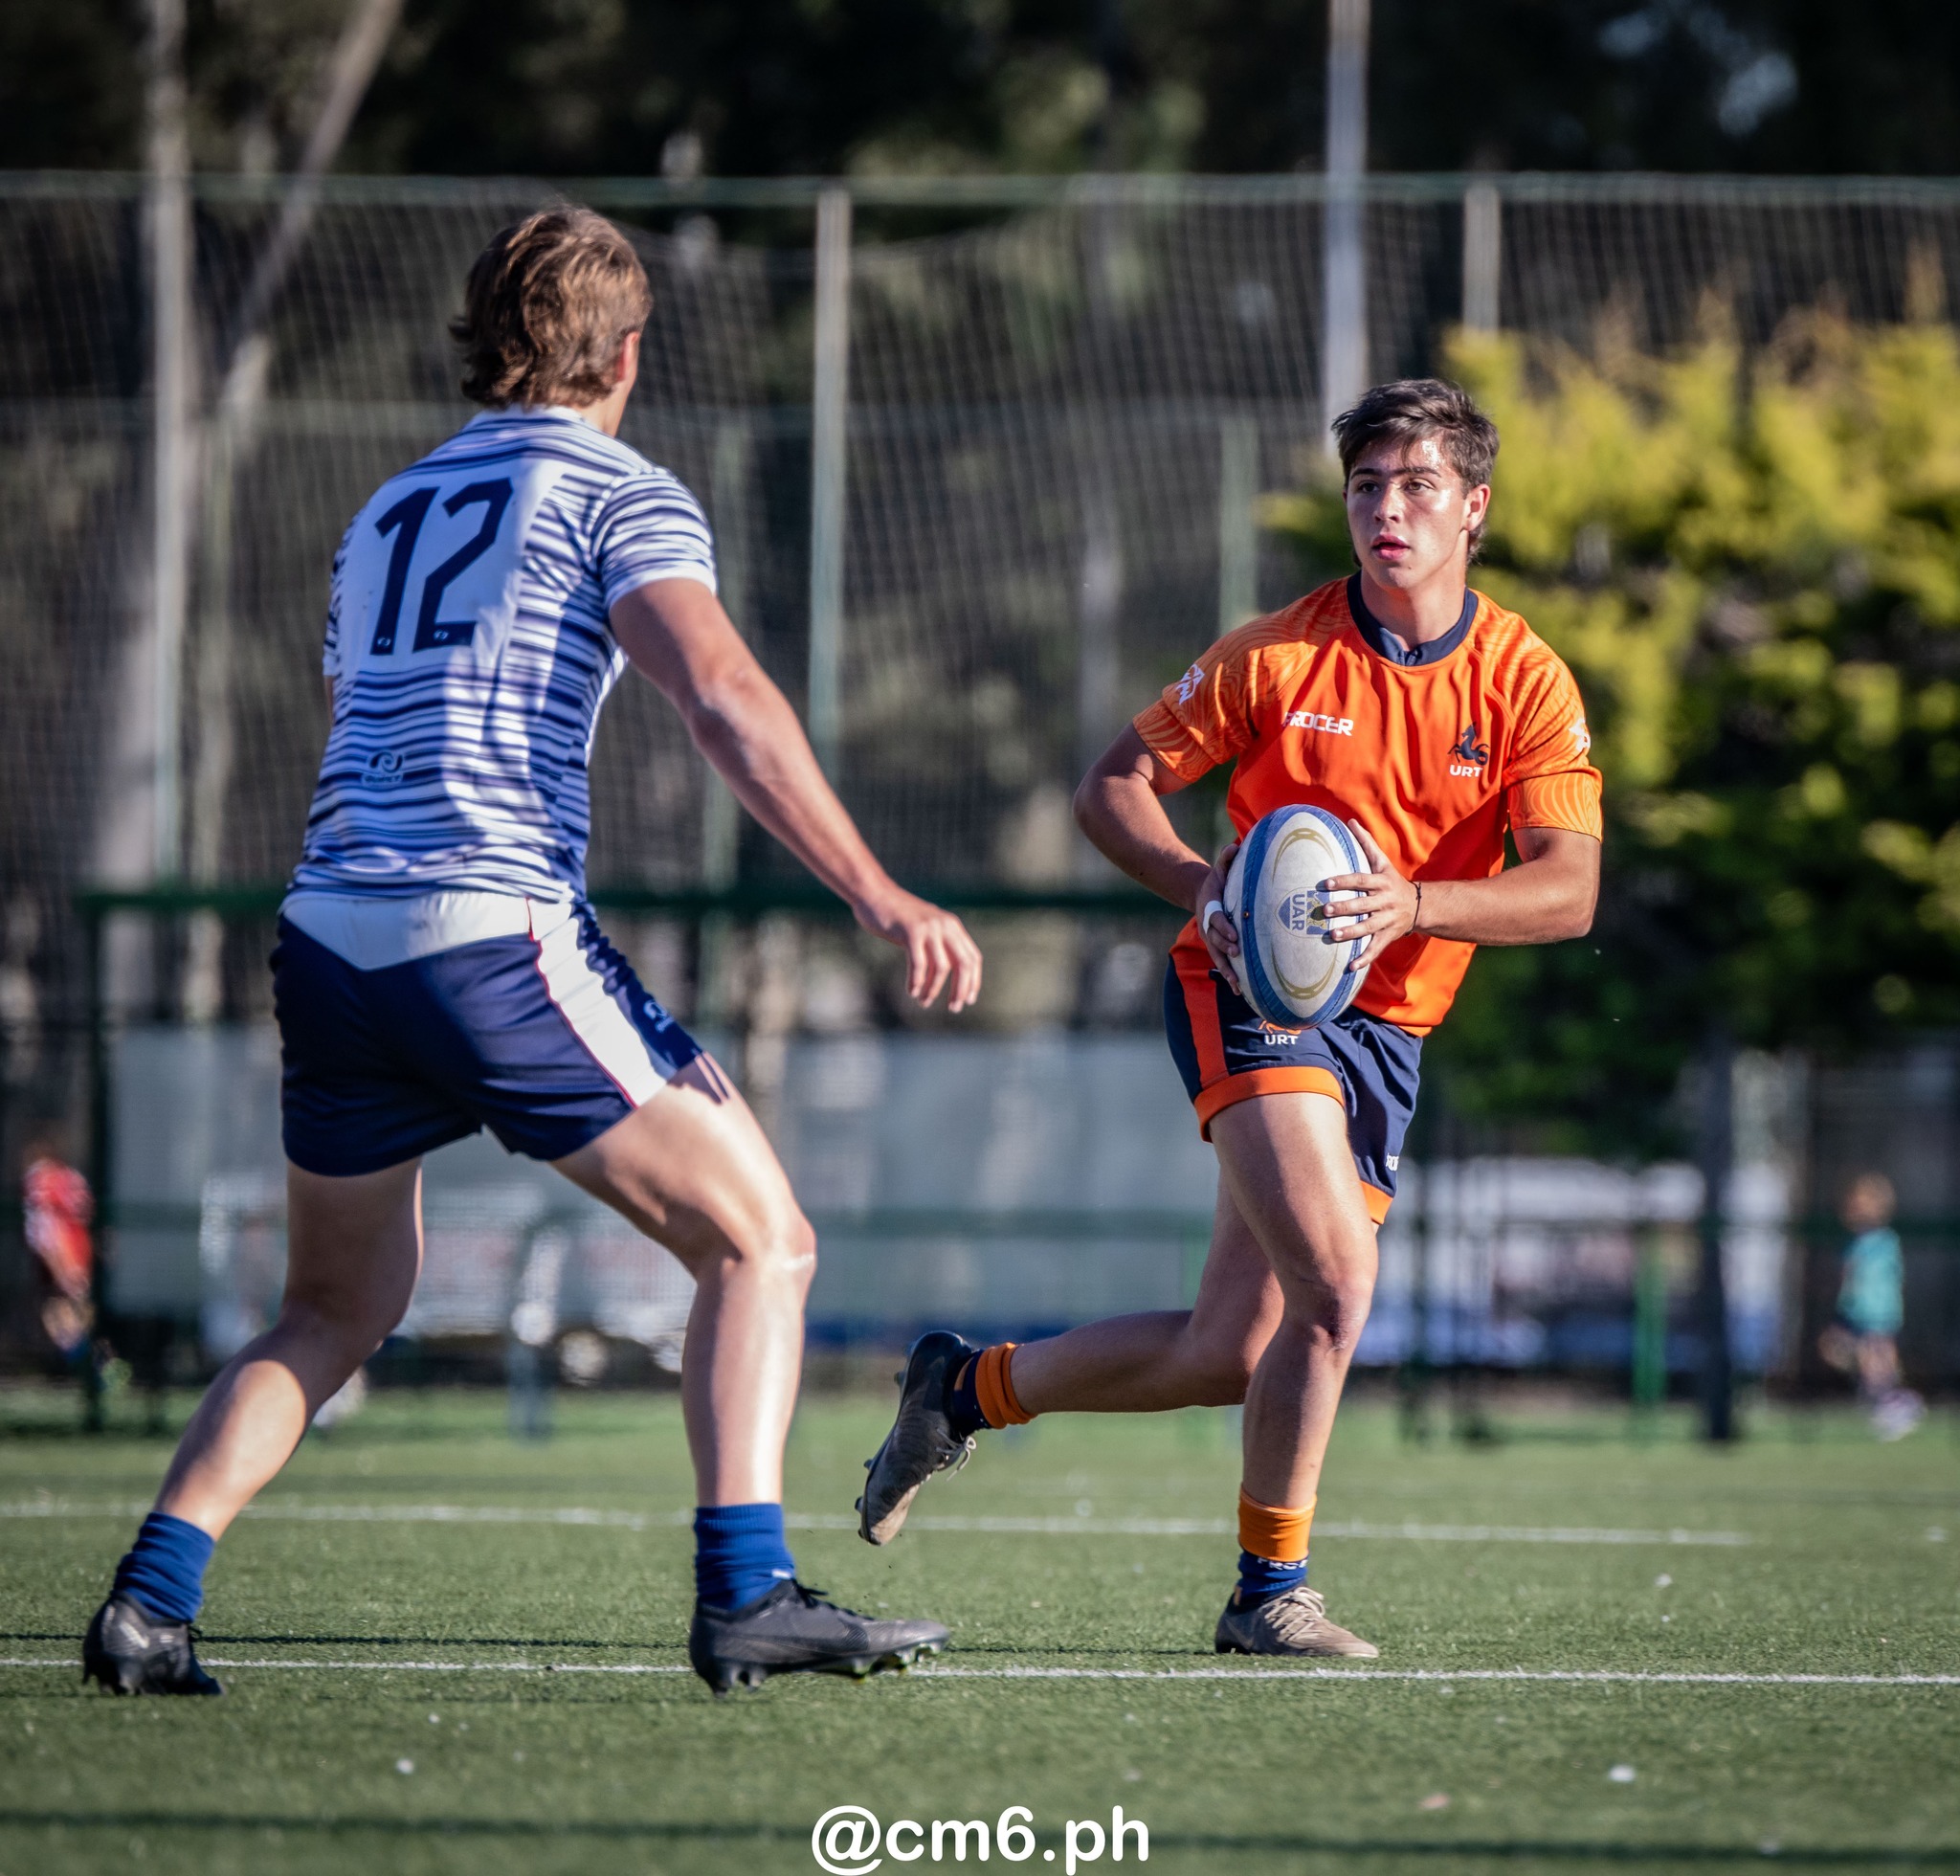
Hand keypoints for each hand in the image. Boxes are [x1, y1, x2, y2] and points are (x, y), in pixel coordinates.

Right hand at [854, 889, 983, 1011]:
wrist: (874, 895)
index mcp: (952, 926)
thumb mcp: (924, 929)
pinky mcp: (911, 931)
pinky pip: (919, 964)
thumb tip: (946, 973)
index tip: (968, 1000)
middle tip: (954, 1008)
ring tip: (924, 1002)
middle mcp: (946, 925)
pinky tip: (912, 991)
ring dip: (933, 989)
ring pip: (941, 968)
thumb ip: (937, 945)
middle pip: (963, 964)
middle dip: (960, 990)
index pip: (973, 957)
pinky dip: (917, 981)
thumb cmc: (897, 917)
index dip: (973, 981)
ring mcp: (929, 928)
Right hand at [1193, 838, 1240, 978]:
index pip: (1216, 920)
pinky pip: (1223, 964)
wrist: (1203, 896)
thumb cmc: (1217, 881)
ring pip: (1218, 958)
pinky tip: (1240, 992)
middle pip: (1215, 941)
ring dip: (1227, 971)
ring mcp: (1212, 940)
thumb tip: (1234, 846)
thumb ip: (1226, 858)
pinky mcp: (1218, 949)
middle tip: (1237, 954)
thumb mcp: (1220, 869)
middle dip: (1225, 948)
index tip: (1234, 935)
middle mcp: (1209, 928)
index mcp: (1210, 909)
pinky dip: (1230, 978)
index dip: (1224, 927)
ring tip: (1237, 985)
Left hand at [1324, 820, 1418, 972]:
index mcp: (1381, 883)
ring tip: (1332, 936)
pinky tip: (1350, 967)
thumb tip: (1350, 821)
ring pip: (1368, 927)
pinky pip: (1376, 949)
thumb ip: (1366, 843)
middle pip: (1363, 905)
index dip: (1343, 881)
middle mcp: (1384, 901)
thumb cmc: (1393, 881)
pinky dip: (1364, 959)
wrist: (1421, 906)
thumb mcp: (1382, 863)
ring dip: (1351, 933)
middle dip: (1344, 908)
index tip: (1325, 883)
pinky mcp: (1388, 936)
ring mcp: (1387, 920)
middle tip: (1325, 910)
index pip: (1360, 880)